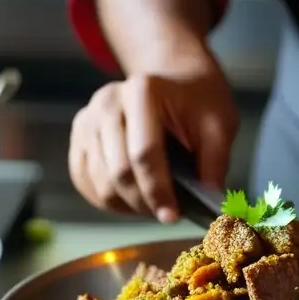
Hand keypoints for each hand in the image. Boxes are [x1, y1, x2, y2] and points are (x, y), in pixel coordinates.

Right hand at [68, 52, 237, 222]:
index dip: (157, 190)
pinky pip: (84, 181)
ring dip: (126, 204)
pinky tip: (131, 200)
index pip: (143, 152)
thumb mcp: (219, 124)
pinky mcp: (78, 136)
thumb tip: (209, 195)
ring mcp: (88, 119)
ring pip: (100, 182)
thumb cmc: (197, 104)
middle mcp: (108, 101)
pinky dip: (107, 199)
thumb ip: (215, 159)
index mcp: (142, 91)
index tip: (172, 216)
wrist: (173, 83)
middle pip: (118, 171)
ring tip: (152, 205)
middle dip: (143, 202)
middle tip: (166, 214)